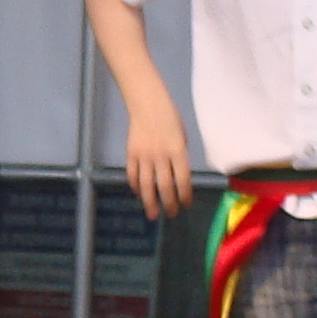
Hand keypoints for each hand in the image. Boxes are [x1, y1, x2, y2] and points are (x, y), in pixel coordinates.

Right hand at [122, 102, 194, 221]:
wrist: (147, 103)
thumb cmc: (169, 118)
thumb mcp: (182, 136)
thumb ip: (179, 156)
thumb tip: (177, 177)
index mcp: (178, 151)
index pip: (183, 180)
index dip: (185, 196)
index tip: (186, 204)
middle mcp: (161, 156)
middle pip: (164, 187)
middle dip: (169, 204)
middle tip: (171, 214)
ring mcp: (144, 156)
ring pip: (146, 185)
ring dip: (150, 202)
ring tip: (153, 214)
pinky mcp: (130, 154)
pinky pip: (132, 175)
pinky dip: (135, 187)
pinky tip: (139, 194)